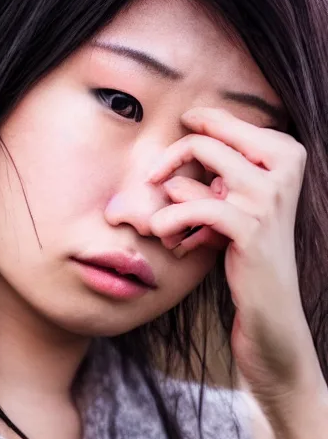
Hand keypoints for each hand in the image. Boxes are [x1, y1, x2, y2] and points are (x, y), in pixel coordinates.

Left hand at [147, 107, 325, 438]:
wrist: (271, 315)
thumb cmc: (246, 261)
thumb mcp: (231, 212)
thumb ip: (213, 180)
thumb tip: (170, 168)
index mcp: (286, 155)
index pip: (227, 123)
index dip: (195, 126)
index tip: (173, 138)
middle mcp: (284, 168)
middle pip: (208, 138)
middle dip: (170, 157)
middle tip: (152, 182)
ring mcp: (269, 197)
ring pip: (201, 161)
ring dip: (170, 192)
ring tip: (165, 226)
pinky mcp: (250, 229)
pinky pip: (196, 205)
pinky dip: (172, 219)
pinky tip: (168, 238)